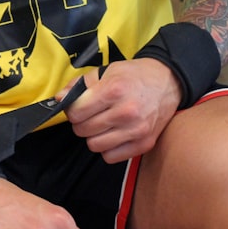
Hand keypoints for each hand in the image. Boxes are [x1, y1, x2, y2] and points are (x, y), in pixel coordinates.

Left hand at [56, 59, 180, 163]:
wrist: (169, 82)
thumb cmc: (135, 76)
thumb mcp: (106, 71)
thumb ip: (79, 85)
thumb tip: (59, 99)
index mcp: (114, 90)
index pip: (76, 113)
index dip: (73, 110)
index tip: (80, 107)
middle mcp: (126, 112)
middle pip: (83, 130)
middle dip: (82, 122)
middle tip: (92, 114)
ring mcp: (136, 130)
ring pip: (94, 146)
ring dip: (94, 136)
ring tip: (104, 124)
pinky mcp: (144, 144)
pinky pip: (110, 157)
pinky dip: (108, 148)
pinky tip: (114, 134)